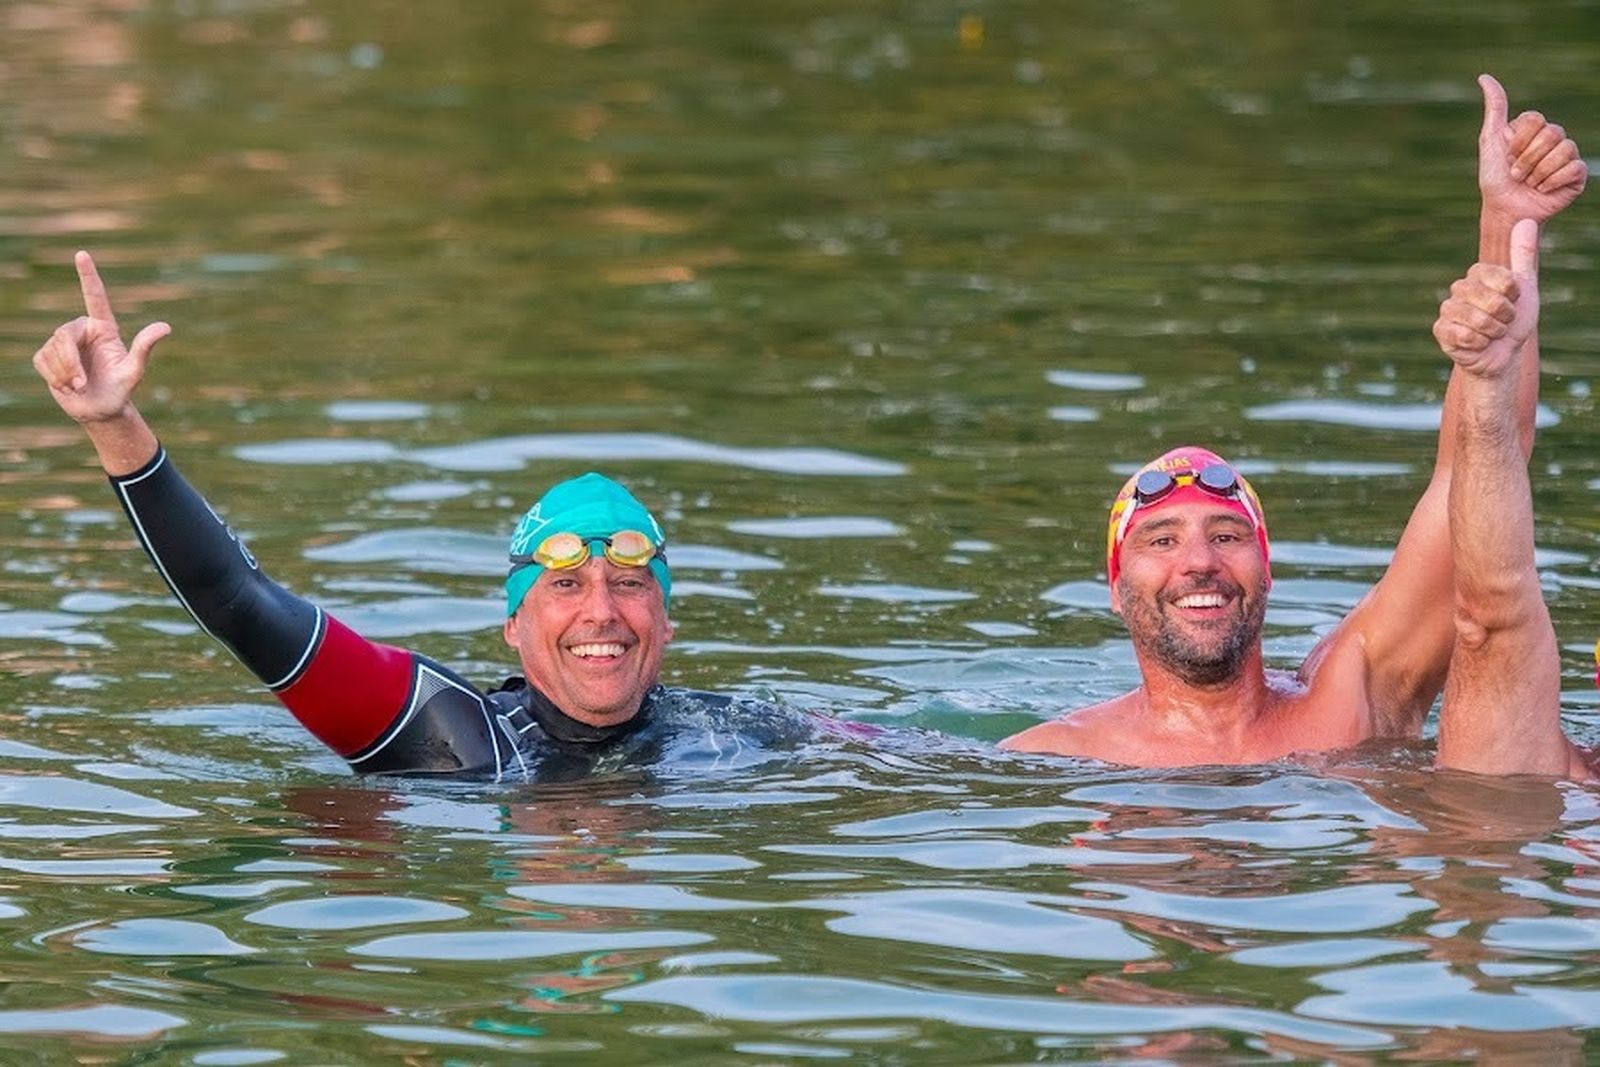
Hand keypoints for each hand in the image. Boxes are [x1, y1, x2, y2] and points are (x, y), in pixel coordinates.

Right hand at [32, 251, 169, 424]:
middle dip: (70, 361)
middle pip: (64, 334)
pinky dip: (54, 377)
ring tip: (79, 386)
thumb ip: (144, 348)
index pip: (95, 297)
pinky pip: (42, 361)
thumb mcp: (134, 371)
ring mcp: (63, 343)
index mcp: (104, 329)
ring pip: (53, 349)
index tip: (82, 254)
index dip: (88, 275)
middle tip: (81, 383)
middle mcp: (83, 331)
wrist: (101, 410)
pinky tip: (67, 386)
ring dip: (65, 373)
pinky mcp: (46, 356)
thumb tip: (166, 327)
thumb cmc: (120, 390)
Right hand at [1434, 218, 1538, 377]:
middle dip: (1505, 317)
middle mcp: (1458, 288)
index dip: (1514, 296)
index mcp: (1477, 274)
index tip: (1514, 301)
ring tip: (1491, 333)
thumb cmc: (1513, 320)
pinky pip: (1464, 335)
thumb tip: (1526, 220)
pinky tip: (1477, 344)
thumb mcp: (1525, 287)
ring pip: (1478, 320)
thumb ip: (1523, 255)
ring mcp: (1447, 309)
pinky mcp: (1440, 330)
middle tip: (1503, 321)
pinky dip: (1479, 344)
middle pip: (1491, 301)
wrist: (1502, 353)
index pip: (1502, 280)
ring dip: (1493, 332)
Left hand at [1479, 74, 1586, 224]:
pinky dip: (1552, 182)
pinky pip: (1573, 167)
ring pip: (1564, 149)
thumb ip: (1494, 109)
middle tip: (1516, 174)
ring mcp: (1567, 156)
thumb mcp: (1490, 141)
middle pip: (1552, 132)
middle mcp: (1553, 139)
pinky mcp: (1576, 175)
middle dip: (1527, 158)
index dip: (1518, 141)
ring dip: (1538, 172)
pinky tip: (1543, 190)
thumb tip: (1484, 77)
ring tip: (1529, 183)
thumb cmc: (1495, 178)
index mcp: (1534, 128)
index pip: (1535, 119)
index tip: (1507, 156)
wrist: (1504, 209)